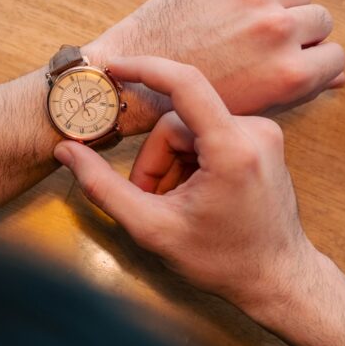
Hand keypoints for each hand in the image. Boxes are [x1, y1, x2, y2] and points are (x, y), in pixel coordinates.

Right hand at [53, 56, 316, 307]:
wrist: (278, 277)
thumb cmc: (222, 260)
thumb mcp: (152, 229)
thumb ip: (102, 188)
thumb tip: (66, 150)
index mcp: (232, 149)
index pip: (185, 84)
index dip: (144, 69)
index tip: (114, 67)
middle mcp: (255, 130)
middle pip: (177, 122)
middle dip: (155, 159)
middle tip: (151, 200)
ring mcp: (263, 133)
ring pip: (190, 128)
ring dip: (171, 162)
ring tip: (175, 202)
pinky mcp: (262, 139)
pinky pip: (209, 133)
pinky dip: (191, 160)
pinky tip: (194, 193)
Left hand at [85, 0, 344, 124]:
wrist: (132, 79)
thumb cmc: (190, 103)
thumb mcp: (251, 108)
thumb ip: (298, 89)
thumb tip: (336, 78)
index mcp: (290, 73)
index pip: (335, 55)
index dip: (317, 58)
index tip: (300, 57)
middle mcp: (278, 31)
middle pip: (319, 17)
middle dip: (302, 29)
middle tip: (272, 39)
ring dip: (282, 1)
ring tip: (253, 17)